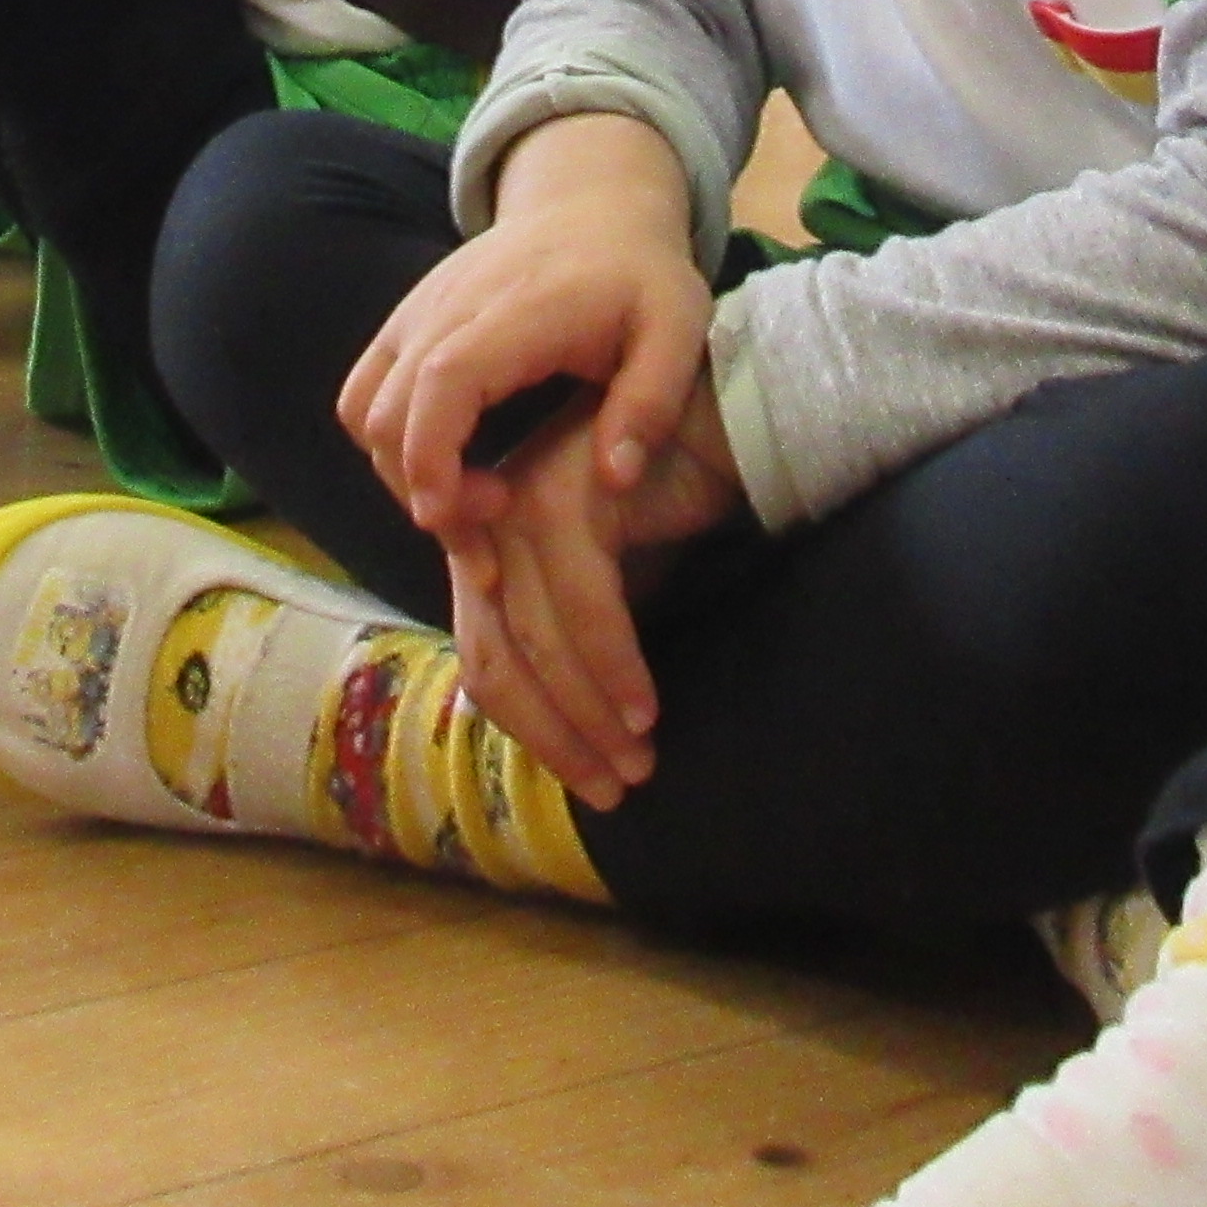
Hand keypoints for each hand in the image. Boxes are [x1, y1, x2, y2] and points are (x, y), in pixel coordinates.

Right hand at [339, 117, 712, 544]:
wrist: (591, 207)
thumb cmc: (638, 275)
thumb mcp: (677, 327)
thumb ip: (650, 402)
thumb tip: (614, 480)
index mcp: (518, 310)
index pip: (445, 380)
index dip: (434, 456)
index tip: (454, 517)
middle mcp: (447, 306)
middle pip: (388, 408)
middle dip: (421, 487)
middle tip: (493, 530)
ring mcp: (417, 311)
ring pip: (364, 406)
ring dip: (399, 470)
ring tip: (469, 507)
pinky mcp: (405, 322)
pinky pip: (365, 392)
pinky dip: (390, 443)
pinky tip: (448, 470)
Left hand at [441, 375, 746, 805]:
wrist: (719, 416)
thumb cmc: (667, 502)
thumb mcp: (617, 586)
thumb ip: (578, 641)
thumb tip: (572, 738)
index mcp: (488, 551)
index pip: (486, 660)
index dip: (534, 732)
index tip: (592, 783)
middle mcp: (488, 527)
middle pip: (497, 657)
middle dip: (556, 736)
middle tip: (616, 790)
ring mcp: (518, 505)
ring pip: (536, 638)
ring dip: (587, 714)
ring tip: (640, 761)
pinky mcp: (564, 491)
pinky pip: (583, 602)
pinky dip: (613, 666)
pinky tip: (644, 711)